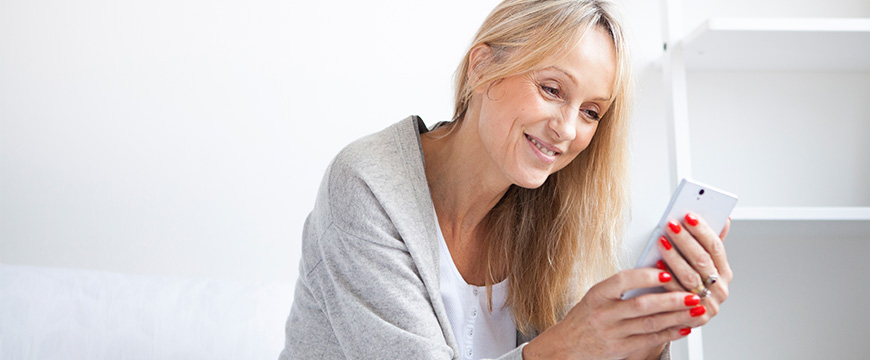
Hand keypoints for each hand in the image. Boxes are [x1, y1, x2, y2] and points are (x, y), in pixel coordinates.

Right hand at [522, 267, 704, 359]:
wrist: (567, 346)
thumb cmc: (584, 318)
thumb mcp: (596, 297)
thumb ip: (621, 288)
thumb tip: (655, 274)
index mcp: (597, 295)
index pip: (622, 280)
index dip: (646, 276)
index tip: (666, 272)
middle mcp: (604, 314)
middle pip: (642, 305)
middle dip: (671, 300)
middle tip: (692, 294)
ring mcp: (612, 333)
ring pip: (650, 324)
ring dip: (676, 317)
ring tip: (695, 310)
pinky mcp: (620, 349)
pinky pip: (650, 341)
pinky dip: (669, 334)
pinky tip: (683, 328)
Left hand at [656, 213, 732, 332]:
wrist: (683, 317)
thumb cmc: (691, 286)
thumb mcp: (704, 266)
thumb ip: (709, 244)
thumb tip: (725, 219)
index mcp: (724, 272)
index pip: (715, 247)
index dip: (702, 230)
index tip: (688, 216)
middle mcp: (720, 288)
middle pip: (702, 260)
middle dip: (685, 240)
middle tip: (671, 225)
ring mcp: (709, 303)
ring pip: (690, 276)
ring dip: (674, 257)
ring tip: (661, 241)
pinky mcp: (695, 317)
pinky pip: (678, 294)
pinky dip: (666, 279)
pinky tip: (656, 266)